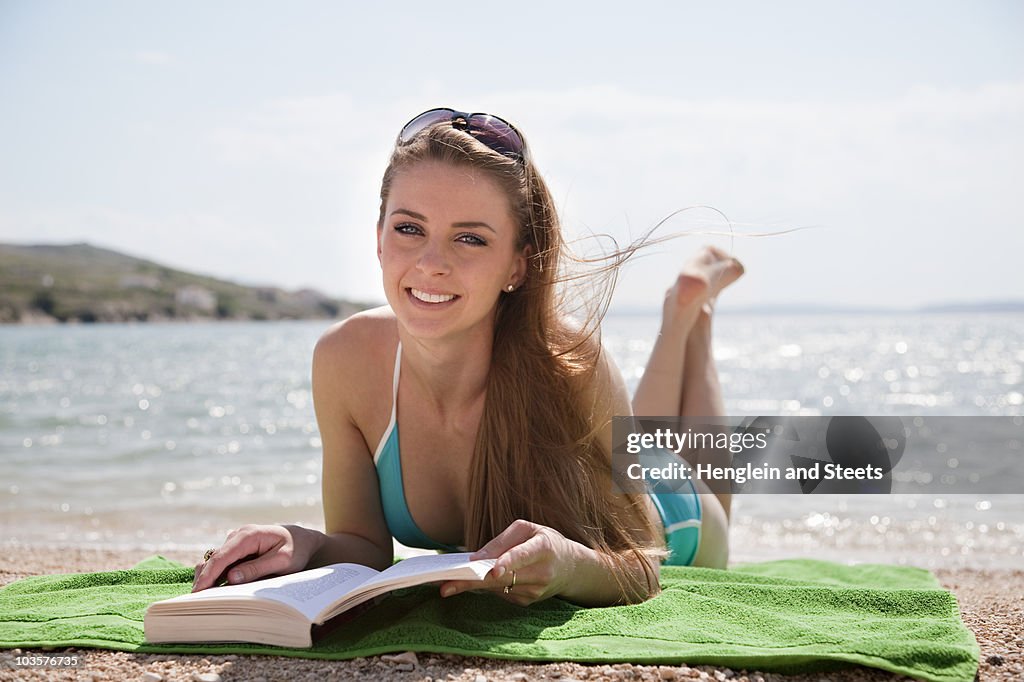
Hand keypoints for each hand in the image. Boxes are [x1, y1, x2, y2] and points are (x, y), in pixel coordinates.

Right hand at [191, 524, 320, 591]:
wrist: (301, 540)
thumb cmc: (295, 549)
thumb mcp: (282, 560)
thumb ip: (257, 568)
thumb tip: (231, 578)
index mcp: (248, 535)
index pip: (221, 556)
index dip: (207, 575)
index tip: (197, 592)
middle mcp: (237, 536)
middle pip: (213, 559)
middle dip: (203, 579)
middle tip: (198, 602)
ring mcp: (235, 542)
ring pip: (214, 561)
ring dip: (208, 578)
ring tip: (205, 599)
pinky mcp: (235, 550)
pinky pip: (221, 564)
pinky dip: (216, 576)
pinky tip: (216, 591)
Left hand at [439, 519, 578, 605]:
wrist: (569, 567)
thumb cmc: (544, 541)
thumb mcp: (528, 529)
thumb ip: (502, 540)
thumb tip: (476, 557)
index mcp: (544, 548)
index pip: (523, 555)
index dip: (508, 562)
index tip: (492, 570)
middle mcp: (542, 573)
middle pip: (502, 579)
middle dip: (472, 582)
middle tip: (446, 586)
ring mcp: (536, 591)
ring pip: (498, 588)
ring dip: (473, 585)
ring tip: (450, 582)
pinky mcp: (528, 602)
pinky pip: (501, 593)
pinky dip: (487, 586)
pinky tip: (479, 579)